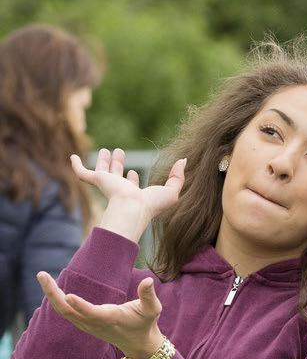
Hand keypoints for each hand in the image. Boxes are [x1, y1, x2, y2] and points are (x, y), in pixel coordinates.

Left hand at [36, 270, 163, 358]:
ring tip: (42, 276)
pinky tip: (50, 287)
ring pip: (64, 312)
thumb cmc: (146, 323)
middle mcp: (95, 323)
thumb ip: (148, 295)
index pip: (94, 314)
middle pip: (69, 311)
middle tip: (41, 275)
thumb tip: (148, 281)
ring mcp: (88, 325)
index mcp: (111, 319)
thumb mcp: (153, 309)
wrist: (139, 344)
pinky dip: (56, 300)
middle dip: (53, 294)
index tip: (68, 296)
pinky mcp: (84, 324)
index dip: (82, 306)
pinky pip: (66, 313)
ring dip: (52, 294)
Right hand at [71, 149, 185, 241]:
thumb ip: (178, 177)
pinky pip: (82, 173)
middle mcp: (119, 190)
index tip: (133, 173)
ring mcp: (107, 185)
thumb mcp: (172, 191)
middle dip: (117, 165)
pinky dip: (76, 165)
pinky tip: (71, 157)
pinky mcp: (97, 181)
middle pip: (116, 175)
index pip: (130, 185)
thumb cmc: (152, 204)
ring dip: (103, 161)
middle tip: (119, 153)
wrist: (132, 208)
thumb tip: (183, 161)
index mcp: (134, 194)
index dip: (132, 179)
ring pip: (102, 171)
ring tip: (104, 150)